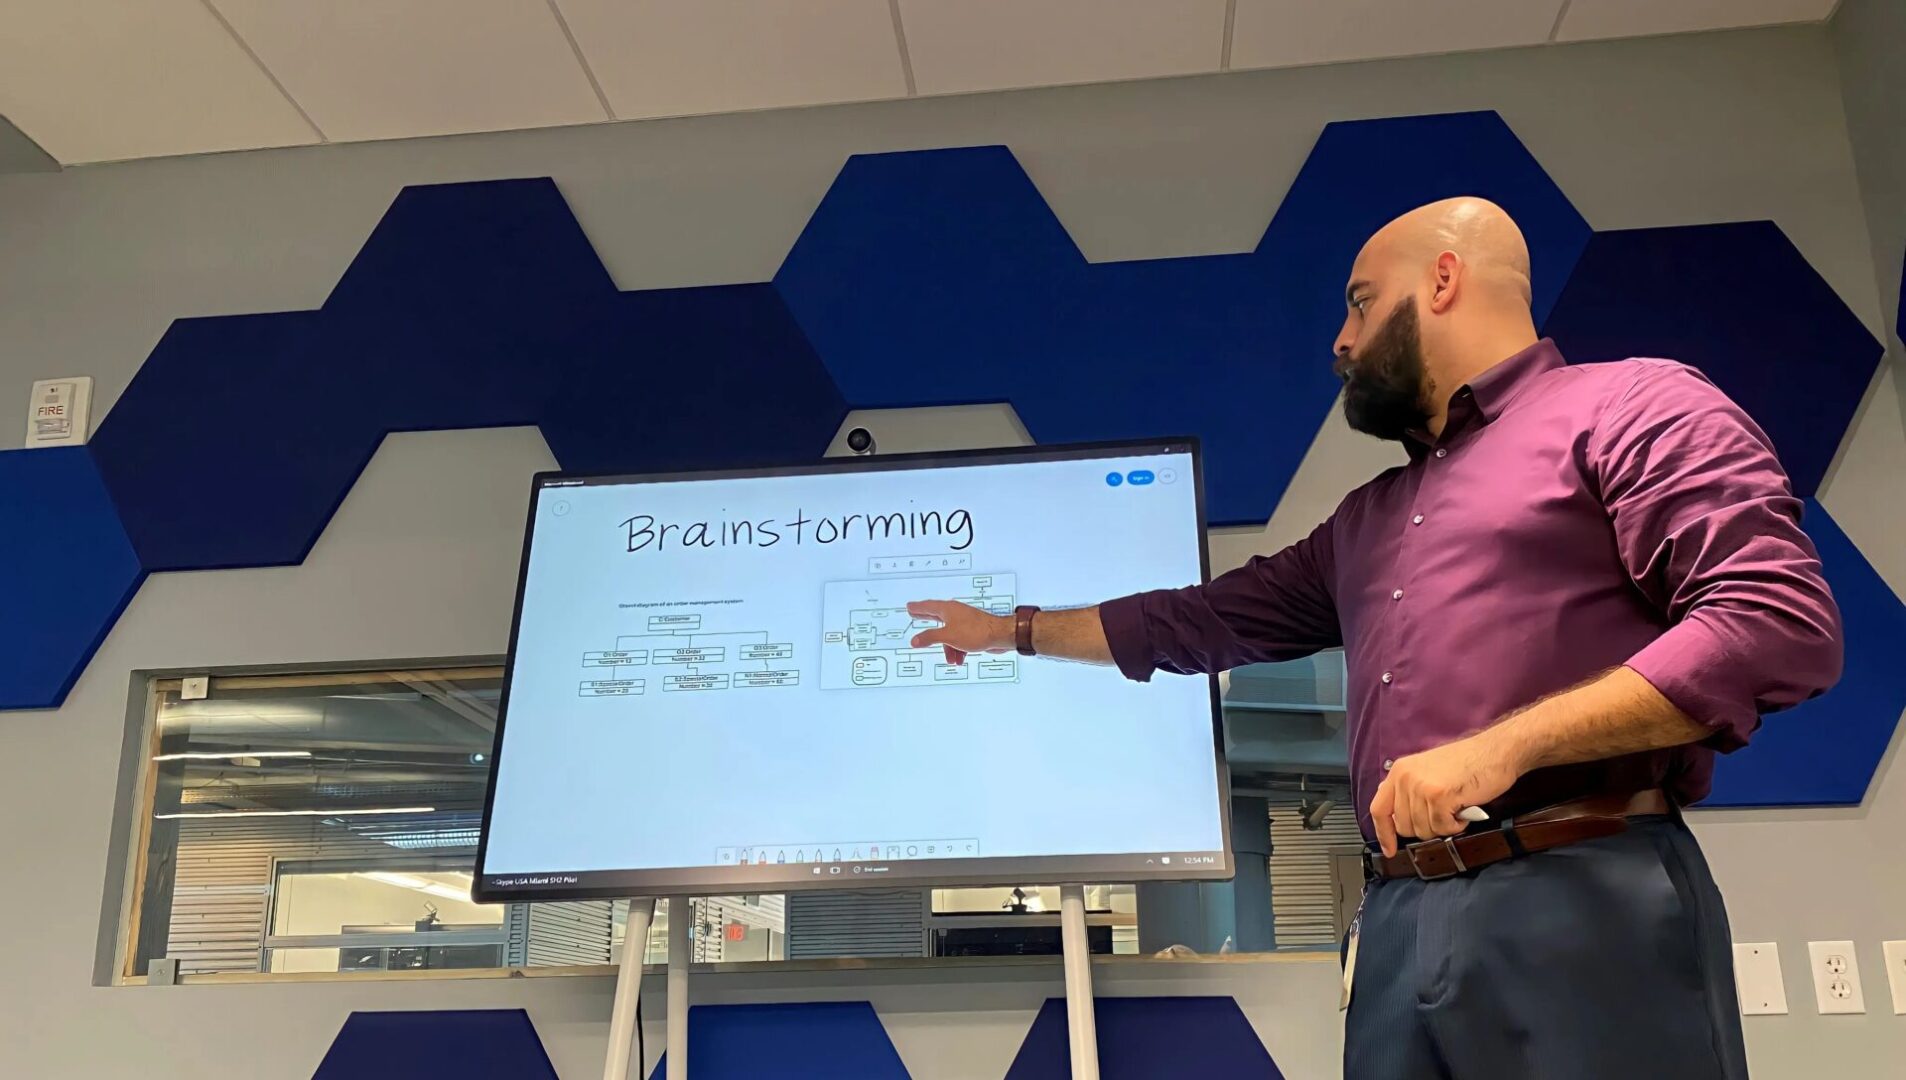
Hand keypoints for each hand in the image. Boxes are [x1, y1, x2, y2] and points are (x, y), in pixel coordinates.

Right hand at [907, 600, 1012, 664]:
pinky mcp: (972, 630)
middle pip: (936, 617)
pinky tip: (960, 659)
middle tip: (916, 616)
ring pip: (949, 634)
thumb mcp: (948, 636)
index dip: (917, 608)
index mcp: (948, 609)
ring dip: (947, 647)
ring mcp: (964, 621)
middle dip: (927, 623)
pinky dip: (957, 649)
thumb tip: (915, 640)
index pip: (927, 607)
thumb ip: (930, 638)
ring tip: (950, 659)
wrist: (999, 635)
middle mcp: (955, 613)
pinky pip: (959, 640)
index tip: (910, 606)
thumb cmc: (976, 631)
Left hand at [1369, 729, 1522, 857]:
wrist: (1497, 750)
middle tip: (1445, 812)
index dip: (1384, 833)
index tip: (1389, 850)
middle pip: (1404, 827)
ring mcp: (1420, 787)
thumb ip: (1409, 790)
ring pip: (1423, 830)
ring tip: (1456, 806)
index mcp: (1399, 771)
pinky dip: (1456, 825)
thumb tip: (1393, 813)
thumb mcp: (1427, 771)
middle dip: (1426, 827)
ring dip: (1444, 825)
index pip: (1378, 809)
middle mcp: (1405, 778)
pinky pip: (1442, 828)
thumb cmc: (1469, 762)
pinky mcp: (1438, 797)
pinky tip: (1464, 809)